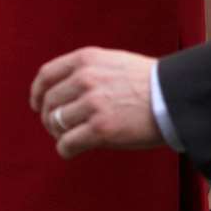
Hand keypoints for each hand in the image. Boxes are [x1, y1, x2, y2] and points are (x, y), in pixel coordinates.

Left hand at [30, 47, 162, 158]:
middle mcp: (85, 79)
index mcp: (87, 60)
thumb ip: (87, 70)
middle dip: (49, 117)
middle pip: (49, 102)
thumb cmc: (147, 81)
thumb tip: (62, 89)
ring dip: (59, 134)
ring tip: (71, 138)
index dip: (37, 92)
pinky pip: (67, 143)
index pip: (47, 75)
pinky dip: (66, 149)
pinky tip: (73, 150)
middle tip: (58, 127)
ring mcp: (92, 104)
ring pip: (56, 123)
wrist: (173, 97)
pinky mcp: (100, 129)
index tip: (37, 105)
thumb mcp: (113, 61)